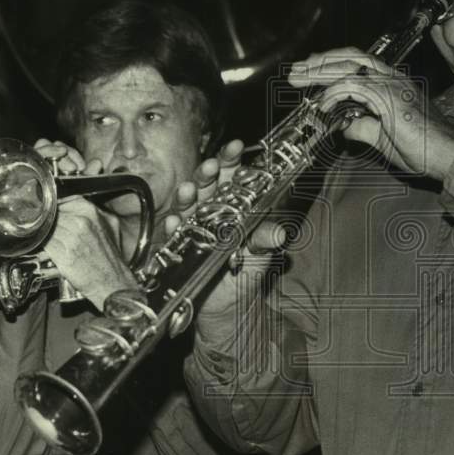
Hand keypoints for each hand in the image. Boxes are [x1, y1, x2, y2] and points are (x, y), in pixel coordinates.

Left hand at [33, 138, 134, 309]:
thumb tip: (74, 203)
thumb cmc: (110, 256)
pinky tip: (32, 242)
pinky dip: (36, 242)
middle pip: (51, 212)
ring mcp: (72, 238)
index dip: (49, 201)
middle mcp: (81, 222)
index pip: (62, 198)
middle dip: (40, 214)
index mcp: (91, 212)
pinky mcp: (63, 254)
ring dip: (36, 228)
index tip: (40, 202)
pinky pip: (43, 243)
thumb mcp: (110, 225)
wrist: (112, 281)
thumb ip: (93, 211)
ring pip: (45, 227)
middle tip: (28, 215)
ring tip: (28, 228)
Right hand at [163, 140, 286, 336]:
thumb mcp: (260, 255)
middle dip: (207, 172)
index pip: (232, 176)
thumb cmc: (247, 273)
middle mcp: (212, 210)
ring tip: (190, 189)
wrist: (228, 308)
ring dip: (188, 195)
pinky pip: (173, 233)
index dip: (231, 160)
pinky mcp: (179, 246)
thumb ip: (265, 240)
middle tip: (211, 165)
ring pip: (188, 203)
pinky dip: (173, 226)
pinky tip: (175, 222)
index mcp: (234, 205)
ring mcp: (194, 226)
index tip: (234, 146)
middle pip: (208, 184)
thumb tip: (280, 234)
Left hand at [288, 48, 453, 180]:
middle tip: (296, 71)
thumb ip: (363, 129)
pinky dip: (333, 93)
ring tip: (299, 78)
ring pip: (348, 67)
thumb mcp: (383, 138)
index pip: (358, 66)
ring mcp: (391, 84)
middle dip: (320, 63)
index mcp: (393, 84)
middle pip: (350, 58)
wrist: (448, 153)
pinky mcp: (388, 96)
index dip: (332, 66)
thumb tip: (345, 127)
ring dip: (320, 72)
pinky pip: (353, 86)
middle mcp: (392, 78)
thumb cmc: (424, 148)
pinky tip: (322, 104)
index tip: (312, 72)